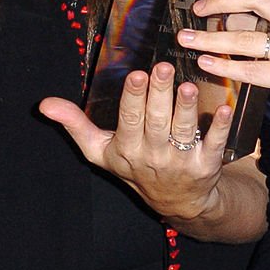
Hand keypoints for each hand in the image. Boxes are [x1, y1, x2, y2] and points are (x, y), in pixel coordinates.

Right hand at [39, 63, 232, 221]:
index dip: (133, 98)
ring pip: (183, 130)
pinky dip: (218, 127)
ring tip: (188, 85)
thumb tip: (45, 103)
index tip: (136, 74)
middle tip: (163, 68)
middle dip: (159, 94)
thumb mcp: (101, 151)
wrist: (177, 202)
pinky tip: (224, 108)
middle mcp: (152, 155)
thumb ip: (75, 125)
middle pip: (156, 121)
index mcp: (126, 148)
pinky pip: (213, 144)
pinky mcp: (206, 164)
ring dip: (186, 107)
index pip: (129, 119)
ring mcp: (180, 161)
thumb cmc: (135, 166)